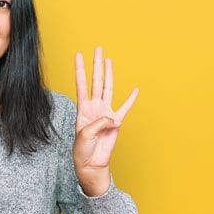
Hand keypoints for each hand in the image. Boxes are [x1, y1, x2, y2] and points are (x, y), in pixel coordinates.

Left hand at [73, 46, 137, 195]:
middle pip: (96, 81)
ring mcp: (105, 113)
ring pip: (108, 88)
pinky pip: (125, 108)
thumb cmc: (83, 150)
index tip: (78, 55)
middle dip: (96, 65)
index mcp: (83, 108)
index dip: (79, 69)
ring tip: (108, 60)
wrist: (91, 164)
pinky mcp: (116, 123)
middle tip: (97, 49)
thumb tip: (113, 117)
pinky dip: (131, 99)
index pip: (81, 84)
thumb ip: (98, 123)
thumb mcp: (85, 135)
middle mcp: (94, 107)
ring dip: (109, 74)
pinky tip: (135, 90)